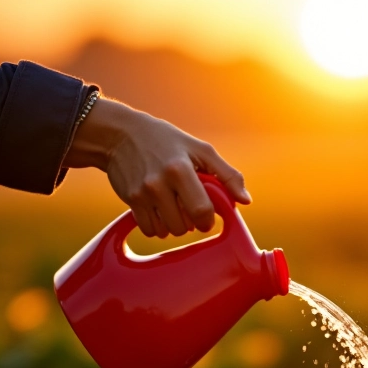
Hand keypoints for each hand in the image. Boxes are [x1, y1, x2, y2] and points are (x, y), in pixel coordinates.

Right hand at [63, 96, 250, 236]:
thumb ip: (227, 175)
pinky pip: (149, 230)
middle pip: (184, 227)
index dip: (208, 219)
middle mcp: (159, 183)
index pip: (202, 211)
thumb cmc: (168, 142)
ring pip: (167, 232)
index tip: (206, 214)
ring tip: (173, 207)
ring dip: (174, 225)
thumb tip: (246, 201)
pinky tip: (159, 210)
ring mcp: (142, 194)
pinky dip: (157, 226)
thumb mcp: (201, 150)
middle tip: (187, 207)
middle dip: (190, 222)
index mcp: (181, 170)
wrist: (121, 135)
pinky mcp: (130, 200)